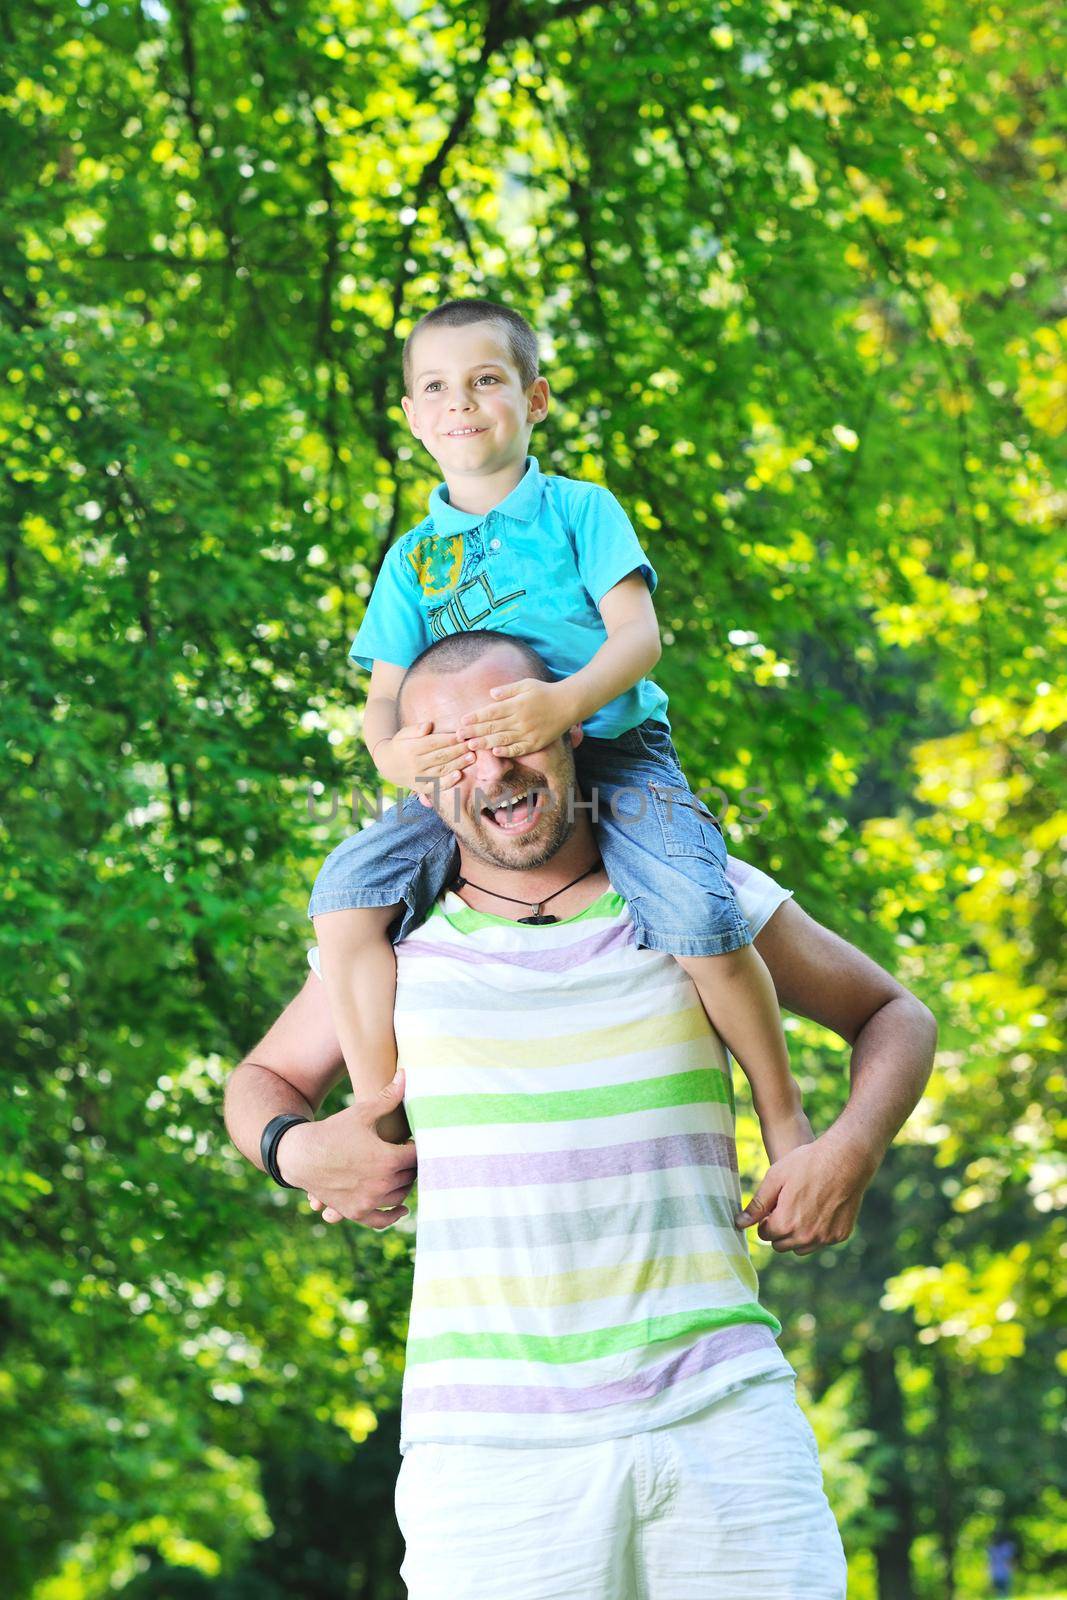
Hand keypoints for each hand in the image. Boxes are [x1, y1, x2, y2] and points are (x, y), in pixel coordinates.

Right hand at [280, 1069, 416, 1230]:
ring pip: (400, 1196)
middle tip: (407, 1154)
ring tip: (401, 1172)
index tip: (412, 1140)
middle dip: (411, 1164)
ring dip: (404, 1184)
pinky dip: (394, 1215)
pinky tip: (402, 1208)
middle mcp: (382, 1184)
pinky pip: (382, 1220)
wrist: (300, 1155)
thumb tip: (407, 1075)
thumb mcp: (362, 1112)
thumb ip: (389, 1097)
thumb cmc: (333, 1130)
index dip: (418, 1146)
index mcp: (388, 1160)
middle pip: (411, 1176)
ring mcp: (369, 1201)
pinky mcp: (356, 1212)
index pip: (418, 1156)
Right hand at [376, 720, 475, 794]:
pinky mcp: (420, 788)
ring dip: (458, 763)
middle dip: (458, 750)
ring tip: (471, 757)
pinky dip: (447, 782)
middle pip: (440, 756)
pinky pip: (436, 786)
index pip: (433, 743)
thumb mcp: (404, 734)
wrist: (388, 765)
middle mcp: (414, 764)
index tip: (462, 734)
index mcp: (410, 749)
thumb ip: (416, 729)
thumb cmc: (400, 745)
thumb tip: (428, 725)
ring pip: (441, 770)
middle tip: (472, 744)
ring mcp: (418, 777)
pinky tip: (459, 775)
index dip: (448, 739)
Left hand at [456, 679, 576, 758]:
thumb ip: (508, 690)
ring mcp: (528, 732)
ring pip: (503, 739)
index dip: (475, 717)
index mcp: (516, 704)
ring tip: (471, 745)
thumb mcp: (526, 684)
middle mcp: (520, 719)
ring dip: (485, 743)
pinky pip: (519, 748)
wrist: (569, 704)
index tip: (462, 721)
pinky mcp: (536, 742)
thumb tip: (491, 694)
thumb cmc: (545, 692)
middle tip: (459, 736)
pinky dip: (507, 751)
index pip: (491, 712)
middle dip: (474, 731)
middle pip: (493, 727)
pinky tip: (495, 752)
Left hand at [734, 1130, 873, 1254]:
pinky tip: (820, 1209)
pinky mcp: (840, 1235)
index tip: (773, 1206)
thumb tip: (739, 1223)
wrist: (846, 1159)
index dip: (766, 1219)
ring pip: (801, 1247)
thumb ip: (757, 1205)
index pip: (765, 1234)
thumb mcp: (775, 1178)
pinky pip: (822, 1241)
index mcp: (784, 1224)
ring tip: (802, 1209)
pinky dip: (818, 1231)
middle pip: (781, 1245)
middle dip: (780, 1229)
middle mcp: (805, 1237)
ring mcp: (825, 1238)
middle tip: (787, 1207)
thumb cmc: (807, 1164)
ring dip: (797, 1235)